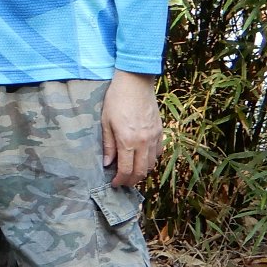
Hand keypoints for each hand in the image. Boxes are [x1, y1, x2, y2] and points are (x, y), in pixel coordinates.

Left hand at [102, 70, 162, 187]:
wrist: (135, 82)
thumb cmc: (116, 100)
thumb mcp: (105, 122)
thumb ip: (108, 145)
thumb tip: (107, 164)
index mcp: (128, 141)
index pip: (126, 170)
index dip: (120, 180)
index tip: (114, 184)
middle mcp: (144, 142)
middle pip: (141, 171)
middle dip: (132, 181)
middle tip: (123, 182)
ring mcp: (155, 137)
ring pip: (152, 164)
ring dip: (142, 172)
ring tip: (132, 173)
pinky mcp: (161, 131)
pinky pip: (159, 152)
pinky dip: (151, 160)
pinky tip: (142, 159)